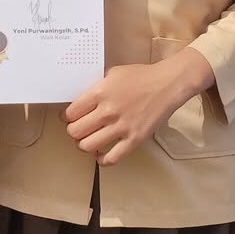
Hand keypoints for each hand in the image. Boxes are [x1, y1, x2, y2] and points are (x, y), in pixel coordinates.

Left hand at [64, 51, 213, 165]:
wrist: (167, 84)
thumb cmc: (141, 76)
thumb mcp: (112, 74)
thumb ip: (96, 88)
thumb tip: (80, 102)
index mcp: (100, 93)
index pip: (70, 113)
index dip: (67, 117)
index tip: (70, 118)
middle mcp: (108, 111)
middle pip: (75, 131)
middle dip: (74, 132)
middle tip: (79, 129)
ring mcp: (121, 127)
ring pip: (87, 146)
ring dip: (85, 145)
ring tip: (89, 140)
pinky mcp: (134, 140)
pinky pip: (111, 158)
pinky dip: (102, 160)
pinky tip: (101, 155)